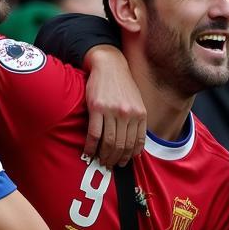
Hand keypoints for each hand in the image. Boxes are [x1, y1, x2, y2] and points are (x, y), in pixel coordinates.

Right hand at [84, 46, 146, 166]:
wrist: (109, 65)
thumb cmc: (122, 85)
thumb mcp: (137, 102)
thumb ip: (138, 121)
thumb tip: (136, 146)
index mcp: (140, 114)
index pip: (136, 143)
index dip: (130, 156)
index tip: (124, 162)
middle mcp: (128, 114)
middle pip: (122, 145)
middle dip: (116, 159)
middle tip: (110, 164)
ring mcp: (112, 111)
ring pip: (109, 142)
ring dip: (104, 155)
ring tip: (101, 160)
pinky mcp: (97, 108)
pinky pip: (94, 134)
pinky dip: (91, 146)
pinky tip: (89, 151)